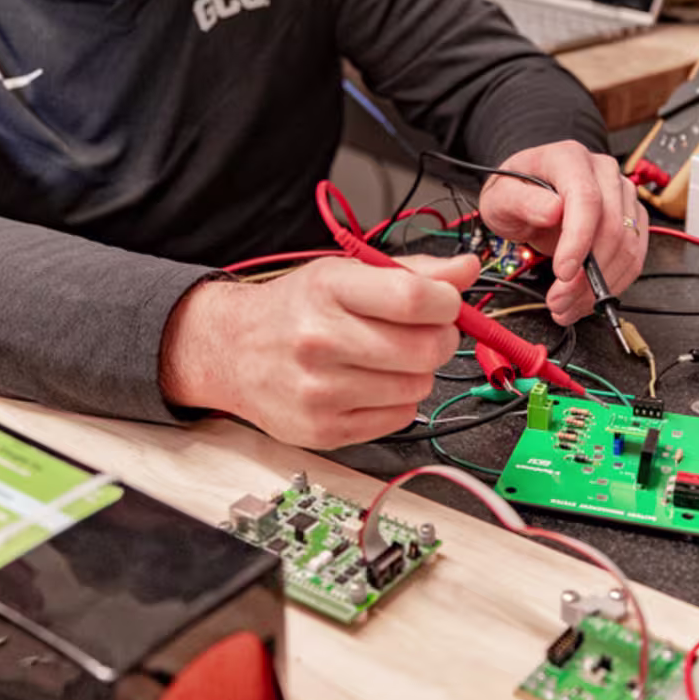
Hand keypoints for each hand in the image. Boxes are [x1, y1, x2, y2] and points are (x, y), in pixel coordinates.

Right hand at [161, 254, 478, 449]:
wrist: (232, 351)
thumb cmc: (295, 309)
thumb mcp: (345, 273)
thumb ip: (411, 271)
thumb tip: (467, 270)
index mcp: (328, 289)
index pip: (415, 298)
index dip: (447, 302)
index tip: (445, 303)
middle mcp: (319, 339)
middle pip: (425, 348)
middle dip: (438, 338)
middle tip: (419, 332)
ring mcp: (319, 390)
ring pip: (418, 385)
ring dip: (416, 372)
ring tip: (385, 359)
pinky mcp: (323, 429)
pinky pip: (399, 417)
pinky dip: (397, 401)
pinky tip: (370, 384)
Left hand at [477, 141, 646, 322]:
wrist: (530, 194)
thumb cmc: (516, 191)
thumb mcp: (501, 196)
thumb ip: (521, 201)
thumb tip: (552, 210)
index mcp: (569, 159)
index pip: (586, 199)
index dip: (578, 240)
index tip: (563, 273)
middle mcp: (603, 172)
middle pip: (612, 227)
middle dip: (587, 275)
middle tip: (558, 301)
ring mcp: (622, 194)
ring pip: (627, 247)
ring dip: (600, 286)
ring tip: (567, 305)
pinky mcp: (632, 218)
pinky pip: (634, 257)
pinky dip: (612, 284)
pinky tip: (586, 298)